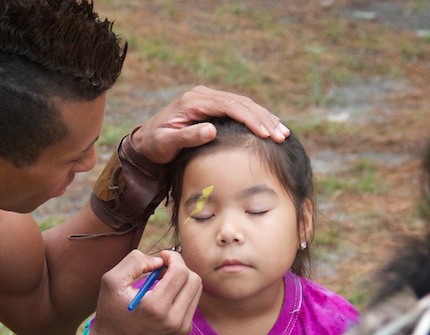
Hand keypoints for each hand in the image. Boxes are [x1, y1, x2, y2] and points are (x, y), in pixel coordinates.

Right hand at [88, 249, 201, 334]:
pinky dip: (180, 293)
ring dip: (182, 280)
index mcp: (156, 306)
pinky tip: (163, 296)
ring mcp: (181, 328)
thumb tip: (160, 261)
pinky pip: (191, 303)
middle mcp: (174, 320)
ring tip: (161, 282)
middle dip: (180, 267)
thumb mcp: (112, 280)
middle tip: (162, 268)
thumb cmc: (110, 313)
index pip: (181, 272)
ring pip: (196, 291)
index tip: (162, 256)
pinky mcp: (183, 332)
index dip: (174, 258)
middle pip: (194, 280)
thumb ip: (135, 261)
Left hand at [131, 85, 289, 163]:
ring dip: (264, 118)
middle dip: (263, 119)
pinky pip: (239, 109)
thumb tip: (212, 130)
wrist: (146, 141)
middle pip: (241, 103)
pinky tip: (271, 128)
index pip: (228, 105)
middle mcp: (203, 96)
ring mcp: (209, 99)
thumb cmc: (155, 144)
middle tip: (281, 135)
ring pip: (244, 104)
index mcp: (193, 102)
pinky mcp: (213, 106)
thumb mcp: (167, 142)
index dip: (249, 119)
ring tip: (283, 133)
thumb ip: (188, 137)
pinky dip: (257, 118)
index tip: (265, 133)